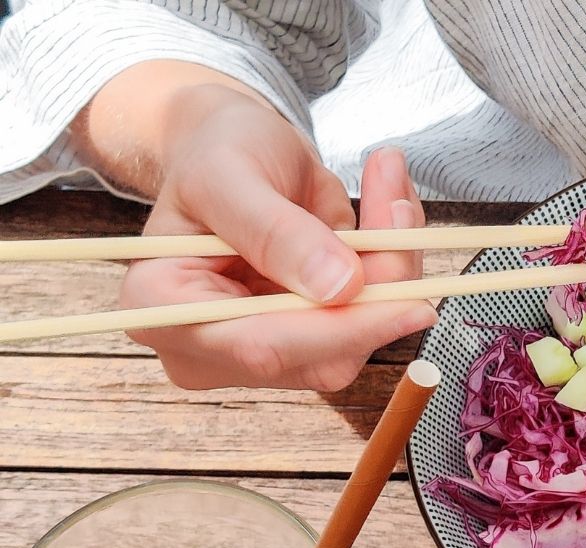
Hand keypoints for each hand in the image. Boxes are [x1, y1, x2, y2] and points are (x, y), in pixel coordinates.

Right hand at [119, 87, 434, 388]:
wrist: (235, 147)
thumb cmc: (217, 153)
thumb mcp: (231, 173)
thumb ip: (276, 231)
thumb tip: (341, 288)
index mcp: (161, 309)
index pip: (260, 345)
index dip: (341, 329)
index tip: (414, 302)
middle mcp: (209, 347)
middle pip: (320, 352)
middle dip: (379, 285)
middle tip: (401, 206)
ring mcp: (263, 350)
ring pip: (358, 337)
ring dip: (393, 266)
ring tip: (388, 189)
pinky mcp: (311, 338)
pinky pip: (372, 317)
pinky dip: (395, 263)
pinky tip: (389, 209)